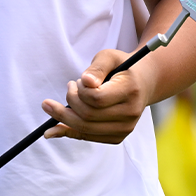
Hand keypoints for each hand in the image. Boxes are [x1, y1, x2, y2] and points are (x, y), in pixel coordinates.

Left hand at [41, 49, 155, 143]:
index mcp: (130, 91)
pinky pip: (88, 137)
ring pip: (85, 129)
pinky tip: (53, 129)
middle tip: (69, 87)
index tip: (77, 81)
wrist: (142, 83)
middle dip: (69, 101)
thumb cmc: (121, 67)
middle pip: (88, 116)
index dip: (80, 90)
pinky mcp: (118, 137)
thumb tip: (86, 82)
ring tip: (62, 102)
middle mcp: (130, 113)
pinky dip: (68, 132)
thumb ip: (96, 68)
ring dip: (65, 116)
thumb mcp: (109, 57)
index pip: (96, 98)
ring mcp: (126, 128)